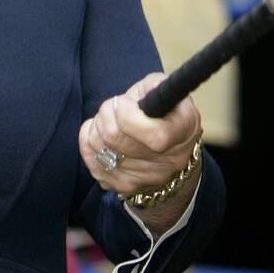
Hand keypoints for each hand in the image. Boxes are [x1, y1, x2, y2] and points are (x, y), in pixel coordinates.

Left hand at [79, 75, 200, 205]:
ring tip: (108, 120)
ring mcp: (149, 178)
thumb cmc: (163, 110)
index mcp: (185, 131)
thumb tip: (141, 94)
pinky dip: (88, 144)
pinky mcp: (126, 187)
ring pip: (100, 150)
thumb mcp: (163, 89)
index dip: (127, 114)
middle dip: (105, 115)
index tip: (122, 102)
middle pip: (116, 139)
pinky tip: (100, 136)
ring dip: (96, 128)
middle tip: (112, 107)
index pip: (154, 135)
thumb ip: (153, 85)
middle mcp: (171, 161)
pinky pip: (93, 163)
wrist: (169, 147)